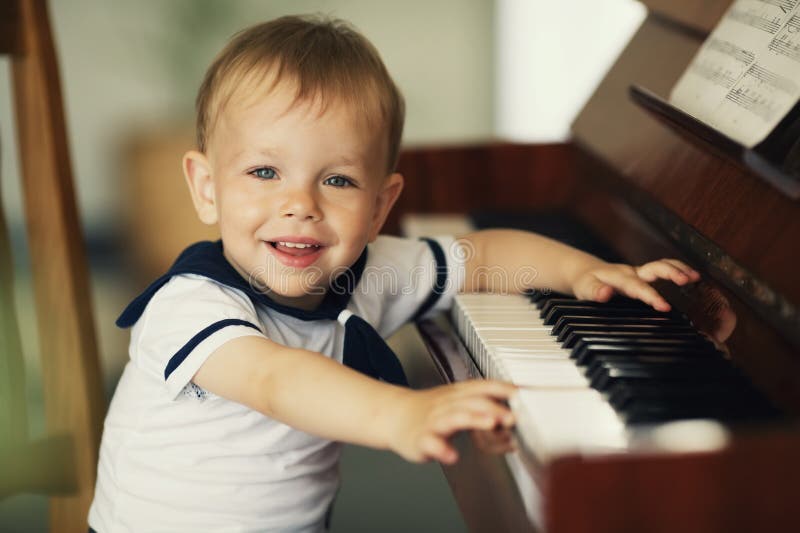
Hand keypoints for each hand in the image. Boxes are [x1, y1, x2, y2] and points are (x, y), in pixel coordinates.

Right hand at [388, 380, 516, 464]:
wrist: (395, 416)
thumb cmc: (432, 410)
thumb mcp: (457, 401)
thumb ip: (484, 405)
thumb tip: (515, 413)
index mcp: (457, 394)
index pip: (481, 386)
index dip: (501, 388)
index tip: (521, 393)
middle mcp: (447, 404)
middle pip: (471, 401)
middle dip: (493, 407)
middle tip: (512, 417)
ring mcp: (434, 421)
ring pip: (454, 417)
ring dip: (473, 419)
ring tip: (491, 424)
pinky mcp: (421, 439)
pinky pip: (431, 443)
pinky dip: (441, 449)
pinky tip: (452, 456)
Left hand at [572, 259, 699, 311]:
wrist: (585, 272)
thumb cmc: (587, 283)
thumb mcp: (585, 289)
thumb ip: (595, 292)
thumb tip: (605, 293)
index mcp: (619, 278)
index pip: (637, 287)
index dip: (651, 296)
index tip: (664, 306)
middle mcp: (631, 272)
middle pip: (654, 268)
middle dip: (671, 272)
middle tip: (687, 279)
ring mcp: (639, 272)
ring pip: (661, 265)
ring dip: (678, 268)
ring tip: (696, 276)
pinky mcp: (643, 274)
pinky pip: (662, 268)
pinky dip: (678, 270)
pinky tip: (692, 277)